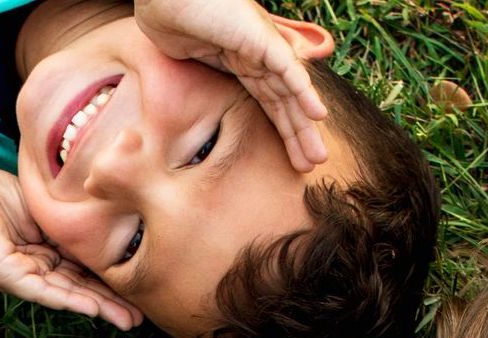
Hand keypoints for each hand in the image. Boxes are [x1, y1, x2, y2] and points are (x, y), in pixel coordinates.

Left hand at [0, 163, 142, 329]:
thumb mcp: (47, 208)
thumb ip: (72, 222)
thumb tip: (109, 223)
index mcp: (47, 253)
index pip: (85, 270)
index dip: (112, 281)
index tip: (141, 289)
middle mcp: (38, 270)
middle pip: (81, 289)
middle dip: (112, 304)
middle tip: (142, 319)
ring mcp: (24, 275)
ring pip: (67, 294)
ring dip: (98, 308)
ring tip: (126, 320)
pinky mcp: (9, 275)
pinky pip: (44, 290)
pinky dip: (69, 300)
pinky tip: (92, 308)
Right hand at [134, 0, 327, 170]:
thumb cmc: (169, 21)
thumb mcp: (189, 58)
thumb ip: (205, 75)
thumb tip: (194, 104)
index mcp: (243, 61)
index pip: (270, 101)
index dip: (282, 131)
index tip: (292, 161)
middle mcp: (258, 54)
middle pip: (284, 101)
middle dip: (298, 135)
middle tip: (313, 165)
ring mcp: (261, 45)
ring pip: (291, 91)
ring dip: (305, 124)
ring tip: (318, 156)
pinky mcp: (261, 37)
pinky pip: (288, 68)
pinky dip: (303, 92)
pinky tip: (318, 115)